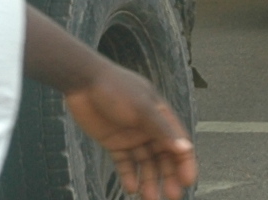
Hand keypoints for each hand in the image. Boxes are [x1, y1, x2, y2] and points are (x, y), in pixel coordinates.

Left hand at [63, 63, 196, 199]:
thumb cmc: (114, 87)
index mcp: (161, 117)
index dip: (185, 164)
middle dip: (168, 178)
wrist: (81, 80)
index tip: (187, 182)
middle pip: (163, 159)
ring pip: (145, 164)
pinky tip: (131, 188)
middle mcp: (149, 129)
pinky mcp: (114, 142)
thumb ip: (162, 129)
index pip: (178, 145)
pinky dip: (129, 176)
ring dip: (149, 181)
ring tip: (149, 198)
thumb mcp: (141, 108)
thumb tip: (185, 148)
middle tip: (171, 197)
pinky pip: (125, 163)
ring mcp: (131, 136)